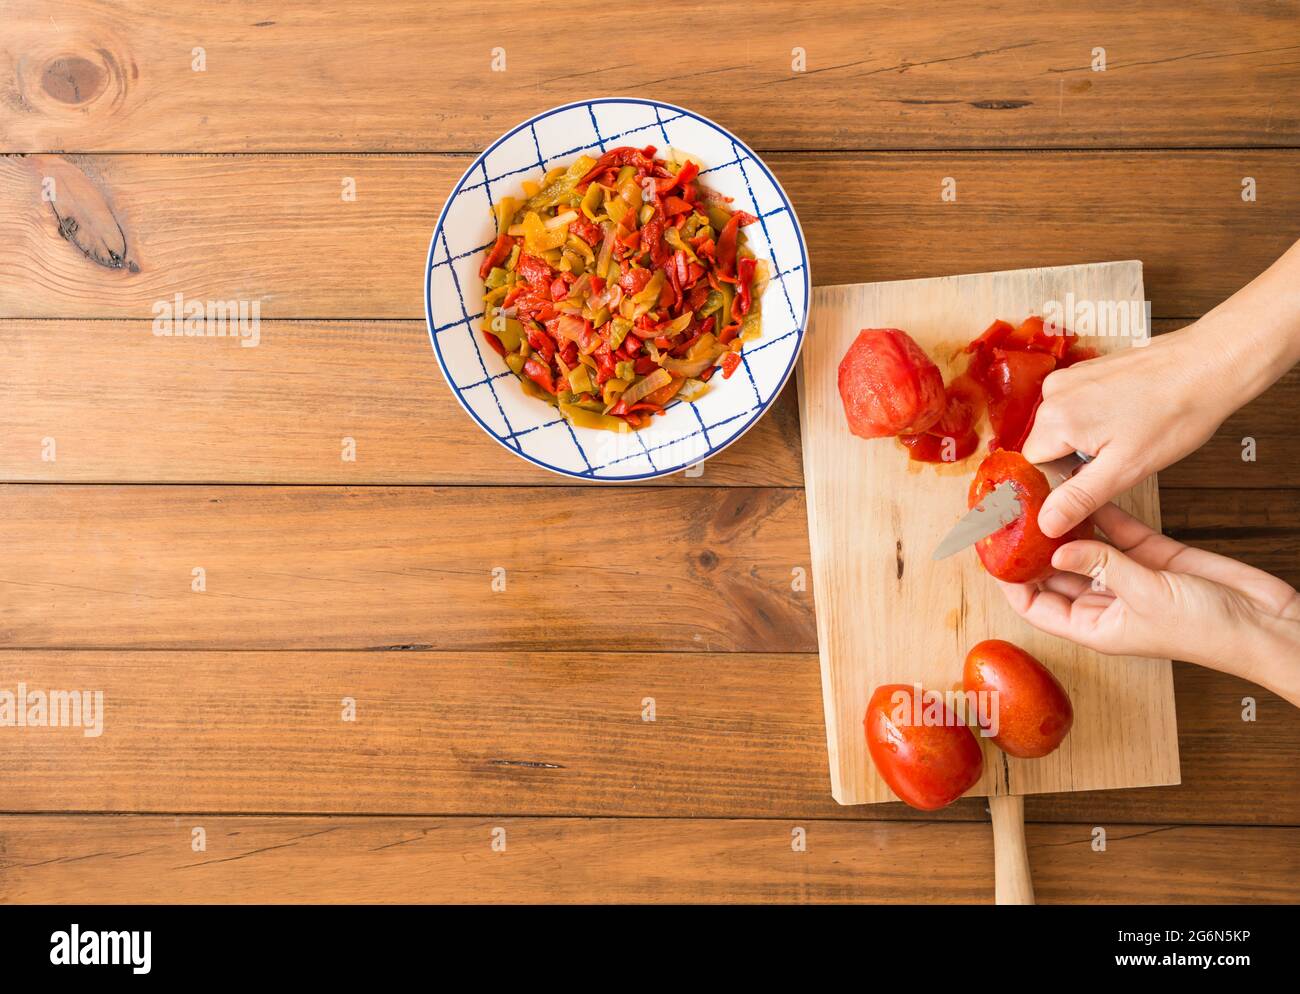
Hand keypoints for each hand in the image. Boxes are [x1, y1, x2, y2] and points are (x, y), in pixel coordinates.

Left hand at [997, 503, 1299, 705]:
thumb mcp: (1146, 597)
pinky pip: (1118, 532)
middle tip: (1007, 514)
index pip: (1036, 606)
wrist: (1265, 623)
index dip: (1011, 582)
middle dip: (1031, 547)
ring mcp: (1129, 577)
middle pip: (1054, 573)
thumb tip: (1057, 549)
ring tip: (1036, 496)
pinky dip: (1100, 513)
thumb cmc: (1209, 630)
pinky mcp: (1155, 556)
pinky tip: (1080, 490)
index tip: (992, 552)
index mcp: (1095, 626)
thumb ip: (1102, 567)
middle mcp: (1106, 602)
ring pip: (1084, 548)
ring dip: (1063, 525)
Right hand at [1024, 236, 1299, 538]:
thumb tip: (1046, 523)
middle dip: (1075, 459)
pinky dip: (1097, 418)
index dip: (1063, 481)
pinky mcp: (1085, 371)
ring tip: (1127, 435)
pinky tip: (1127, 418)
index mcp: (1056, 419)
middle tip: (1117, 458)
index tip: (1093, 480)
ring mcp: (1070, 377)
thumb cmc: (1176, 412)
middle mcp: (1053, 393)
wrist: (1209, 364)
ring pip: (1062, 427)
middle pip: (1046, 446)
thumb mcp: (1126, 469)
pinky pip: (1076, 406)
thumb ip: (1079, 498)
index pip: (1034, 467)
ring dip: (1087, 439)